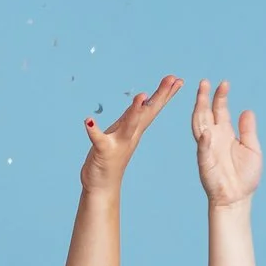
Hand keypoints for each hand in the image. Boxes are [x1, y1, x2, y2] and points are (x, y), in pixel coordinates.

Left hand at [80, 74, 182, 193]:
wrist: (102, 186)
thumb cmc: (112, 158)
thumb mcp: (123, 133)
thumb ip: (132, 117)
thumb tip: (144, 98)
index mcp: (135, 130)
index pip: (152, 108)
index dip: (165, 94)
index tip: (177, 79)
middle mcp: (130, 135)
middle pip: (147, 112)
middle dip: (160, 96)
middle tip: (172, 79)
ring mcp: (117, 144)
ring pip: (128, 125)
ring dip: (135, 111)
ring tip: (141, 96)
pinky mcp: (102, 152)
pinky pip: (98, 140)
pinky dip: (93, 131)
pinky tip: (88, 121)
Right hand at [191, 80, 261, 208]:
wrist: (237, 198)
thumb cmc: (245, 176)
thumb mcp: (252, 148)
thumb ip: (248, 130)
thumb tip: (247, 110)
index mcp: (225, 133)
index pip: (220, 110)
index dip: (221, 96)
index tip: (224, 83)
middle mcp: (214, 138)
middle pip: (205, 113)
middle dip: (205, 98)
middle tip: (204, 82)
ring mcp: (208, 149)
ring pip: (199, 126)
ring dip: (199, 111)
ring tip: (201, 96)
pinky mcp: (205, 163)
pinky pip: (203, 150)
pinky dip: (204, 141)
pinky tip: (207, 132)